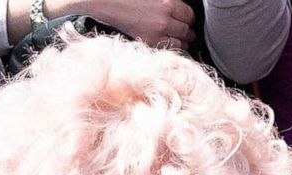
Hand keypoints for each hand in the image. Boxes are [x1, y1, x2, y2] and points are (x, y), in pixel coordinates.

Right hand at [13, 0, 194, 47]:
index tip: (182, 24)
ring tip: (170, 45)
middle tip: (179, 37)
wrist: (101, 5)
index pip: (189, 16)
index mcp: (167, 3)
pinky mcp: (146, 44)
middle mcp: (164, 19)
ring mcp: (156, 34)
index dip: (187, 21)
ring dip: (178, 45)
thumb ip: (166, 5)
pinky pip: (166, 52)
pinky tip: (162, 51)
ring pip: (180, 44)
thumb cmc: (125, 0)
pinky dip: (167, 53)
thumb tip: (177, 14)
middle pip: (187, 32)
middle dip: (184, 34)